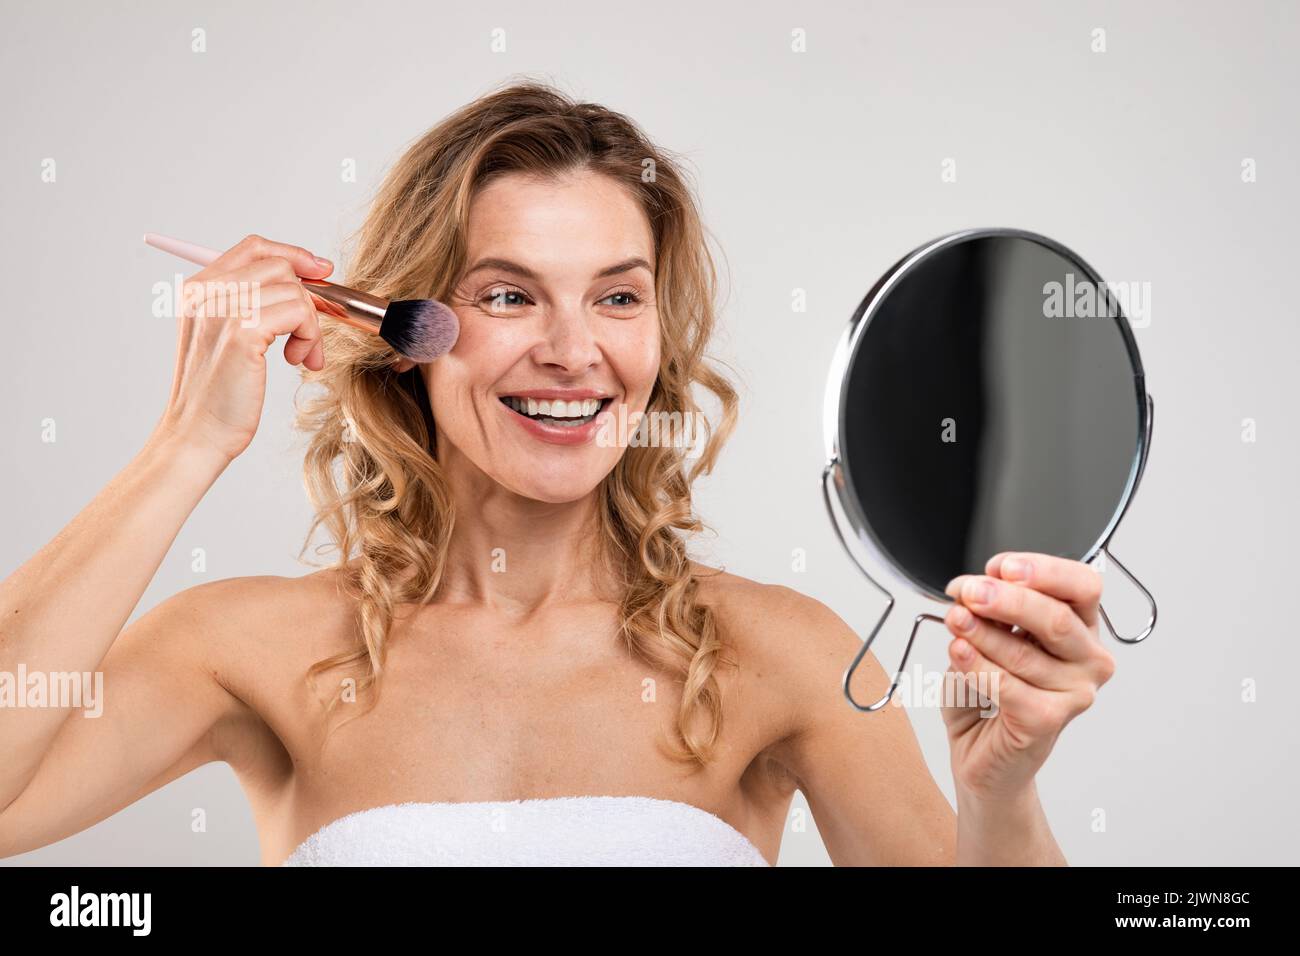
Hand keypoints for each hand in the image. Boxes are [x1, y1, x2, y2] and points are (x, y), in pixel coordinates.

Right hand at [153, 234, 333, 462]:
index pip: (254, 247)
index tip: (321, 272)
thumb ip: (251, 305)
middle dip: (308, 300)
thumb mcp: (227, 338)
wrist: (197, 434)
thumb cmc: (219, 395)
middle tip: (307, 340)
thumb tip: (307, 277)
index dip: (294, 255)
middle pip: (280, 266)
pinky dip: (310, 336)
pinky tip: (298, 361)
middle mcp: (205, 292)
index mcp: (197, 289)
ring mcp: (221, 309)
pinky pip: (299, 312)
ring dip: (311, 327)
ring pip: (295, 290)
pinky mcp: (242, 331)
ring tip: (301, 357)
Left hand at [940, 552, 1115, 801]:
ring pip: (1024, 654)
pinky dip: (976, 666)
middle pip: (1056, 619)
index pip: (1082, 586)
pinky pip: (1007, 686)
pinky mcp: (1049, 721)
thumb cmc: (990, 692)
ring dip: (980, 632)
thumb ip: (990, 610)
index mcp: (1081, 626)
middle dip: (1006, 600)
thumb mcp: (989, 636)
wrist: (982, 754)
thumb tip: (976, 588)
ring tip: (953, 620)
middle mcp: (1088, 659)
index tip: (1000, 566)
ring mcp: (1075, 693)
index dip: (1043, 571)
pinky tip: (957, 652)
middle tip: (968, 591)